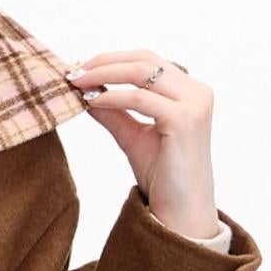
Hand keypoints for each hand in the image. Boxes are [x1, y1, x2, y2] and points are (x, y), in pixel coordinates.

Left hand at [64, 51, 221, 235]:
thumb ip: (114, 112)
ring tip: (77, 84)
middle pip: (144, 59)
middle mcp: (197, 92)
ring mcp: (194, 104)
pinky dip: (112, 97)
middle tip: (73, 72)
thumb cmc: (163, 178)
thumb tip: (87, 92)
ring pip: (141, 73)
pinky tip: (91, 102)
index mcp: (189, 91)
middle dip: (104, 62)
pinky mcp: (185, 119)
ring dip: (104, 74)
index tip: (80, 68)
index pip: (147, 60)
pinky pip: (140, 99)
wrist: (181, 211)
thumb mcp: (133, 136)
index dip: (111, 59)